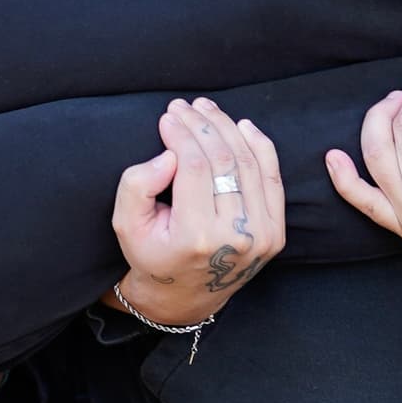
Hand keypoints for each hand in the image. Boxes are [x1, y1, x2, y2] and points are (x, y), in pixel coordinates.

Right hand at [108, 98, 283, 327]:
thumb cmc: (151, 254)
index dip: (181, 134)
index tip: (167, 116)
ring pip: (248, 164)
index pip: (194, 167)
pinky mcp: (275, 233)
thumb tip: (169, 155)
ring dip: (227, 129)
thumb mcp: (126, 224)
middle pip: (224, 161)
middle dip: (202, 126)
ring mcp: (262, 236)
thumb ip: (136, 185)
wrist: (186, 295)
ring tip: (206, 109)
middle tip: (183, 106)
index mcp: (198, 237)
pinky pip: (271, 179)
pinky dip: (259, 146)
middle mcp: (237, 237)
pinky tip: (241, 126)